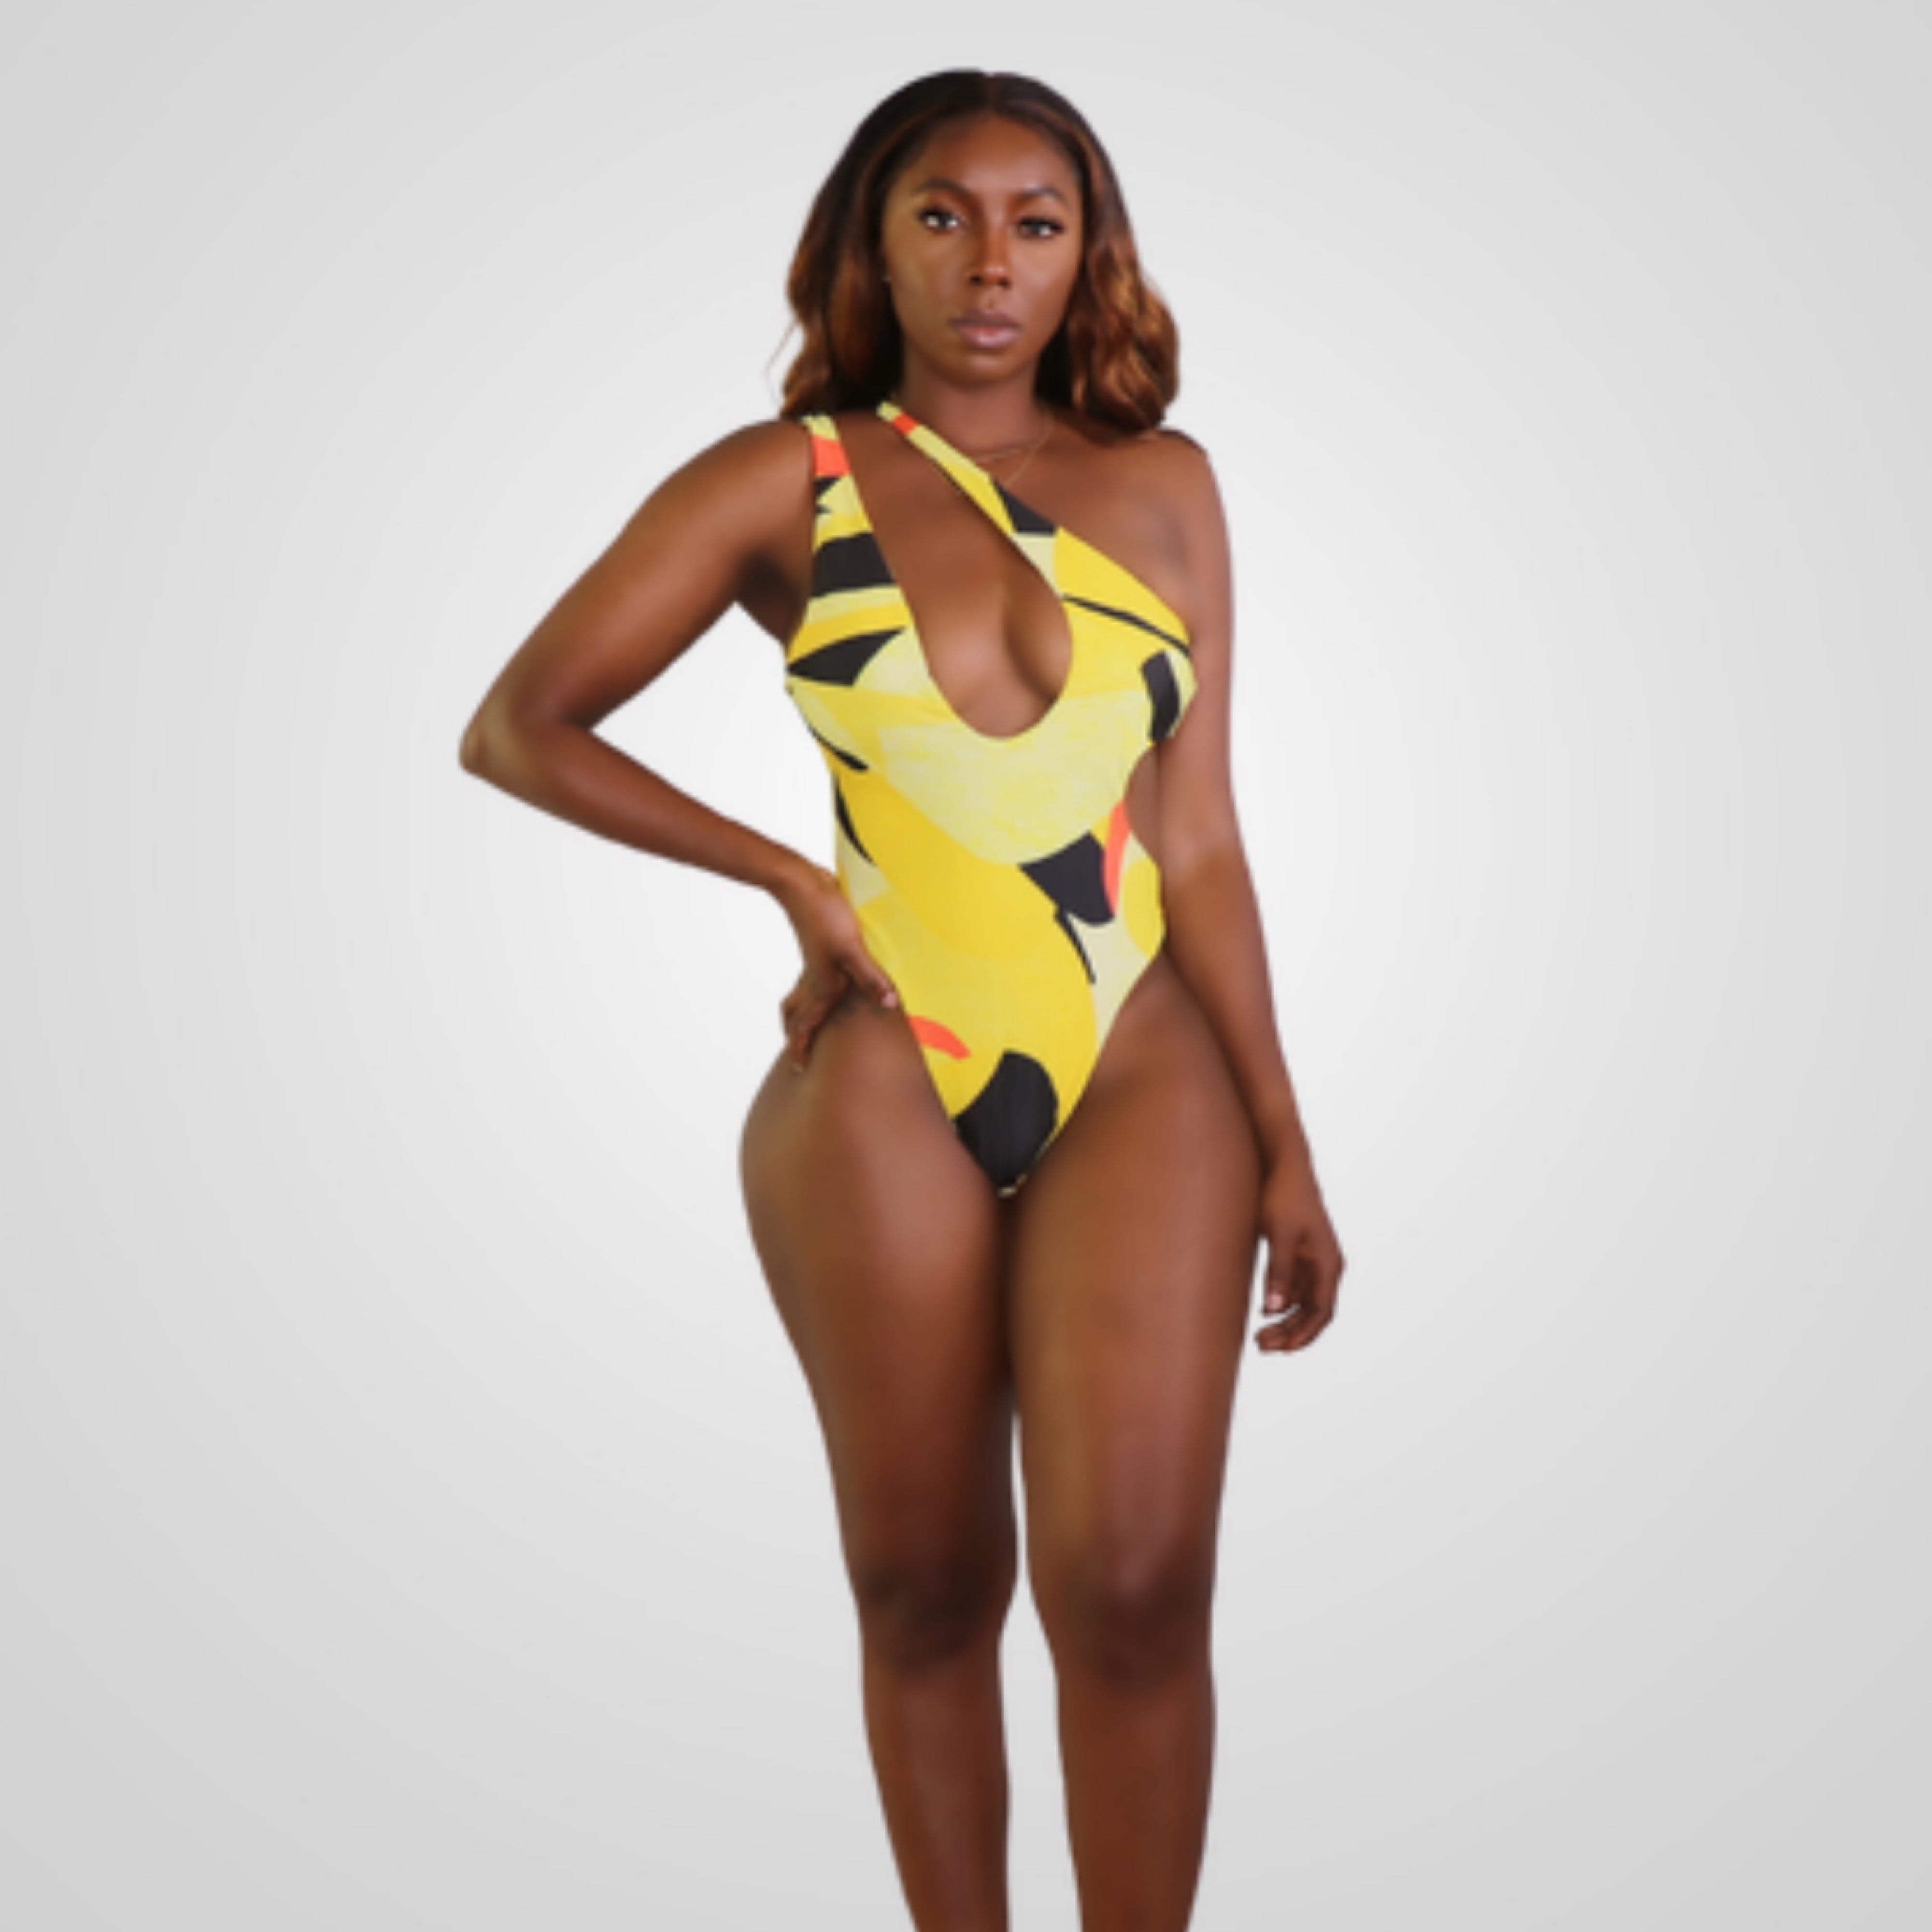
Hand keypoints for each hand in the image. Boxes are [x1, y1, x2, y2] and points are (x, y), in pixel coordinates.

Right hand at [773, 861, 897, 1070]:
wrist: (801, 884)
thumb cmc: (824, 916)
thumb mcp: (851, 948)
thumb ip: (870, 977)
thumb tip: (889, 1004)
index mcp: (820, 985)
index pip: (804, 1025)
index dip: (801, 1047)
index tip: (800, 1068)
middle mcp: (814, 979)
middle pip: (797, 1015)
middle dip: (797, 1035)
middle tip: (801, 1054)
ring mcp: (815, 964)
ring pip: (802, 997)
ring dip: (803, 1014)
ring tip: (807, 1025)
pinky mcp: (820, 949)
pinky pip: (813, 979)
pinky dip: (815, 990)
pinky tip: (832, 984)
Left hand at [1255, 1141, 1343, 1353]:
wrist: (1283, 1165)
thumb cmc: (1283, 1196)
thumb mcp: (1279, 1234)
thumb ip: (1278, 1272)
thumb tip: (1273, 1310)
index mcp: (1328, 1264)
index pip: (1321, 1312)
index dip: (1302, 1334)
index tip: (1279, 1348)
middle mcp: (1325, 1266)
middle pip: (1312, 1313)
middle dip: (1290, 1333)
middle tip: (1261, 1345)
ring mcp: (1312, 1262)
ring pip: (1303, 1304)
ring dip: (1285, 1322)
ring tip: (1259, 1337)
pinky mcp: (1297, 1256)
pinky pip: (1294, 1291)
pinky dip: (1281, 1305)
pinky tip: (1262, 1314)